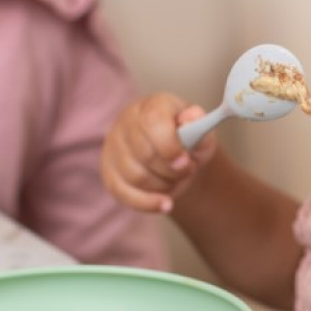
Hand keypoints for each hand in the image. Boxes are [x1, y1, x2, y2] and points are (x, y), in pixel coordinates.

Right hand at [101, 93, 217, 213]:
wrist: (173, 154)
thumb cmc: (186, 139)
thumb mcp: (201, 131)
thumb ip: (200, 125)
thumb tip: (194, 119)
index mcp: (151, 106)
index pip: (152, 121)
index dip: (169, 145)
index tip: (185, 161)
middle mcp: (127, 123)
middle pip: (145, 154)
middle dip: (171, 170)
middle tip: (187, 170)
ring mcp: (114, 149)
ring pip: (137, 177)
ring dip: (164, 186)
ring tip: (175, 179)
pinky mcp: (110, 174)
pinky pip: (126, 195)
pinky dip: (148, 203)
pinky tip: (167, 204)